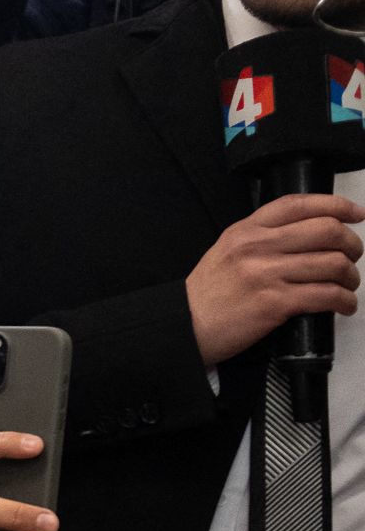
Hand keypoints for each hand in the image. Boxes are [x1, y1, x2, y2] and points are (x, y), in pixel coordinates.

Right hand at [187, 193, 364, 366]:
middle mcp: (257, 246)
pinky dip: (345, 301)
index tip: (357, 214)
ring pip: (333, 263)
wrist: (184, 325)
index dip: (337, 205)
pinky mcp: (275, 303)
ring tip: (347, 286)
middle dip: (352, 244)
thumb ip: (261, 237)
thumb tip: (308, 234)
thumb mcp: (227, 250)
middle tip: (353, 256)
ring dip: (351, 276)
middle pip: (326, 231)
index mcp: (245, 230)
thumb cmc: (208, 293)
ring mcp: (266, 274)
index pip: (299, 205)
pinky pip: (327, 295)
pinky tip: (344, 306)